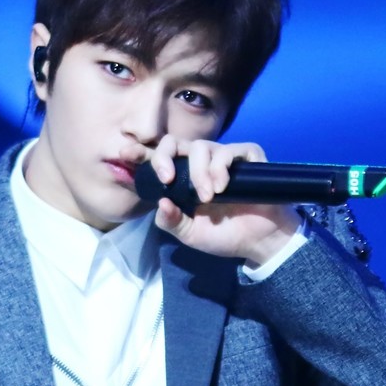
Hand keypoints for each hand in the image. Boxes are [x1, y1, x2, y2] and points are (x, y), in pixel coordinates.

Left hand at [147, 137, 300, 265]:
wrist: (259, 242)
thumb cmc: (225, 236)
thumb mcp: (191, 234)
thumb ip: (171, 222)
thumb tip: (160, 204)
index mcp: (184, 179)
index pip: (160, 159)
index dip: (143, 153)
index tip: (126, 153)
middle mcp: (201, 164)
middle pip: (176, 143)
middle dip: (166, 157)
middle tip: (168, 179)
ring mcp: (224, 158)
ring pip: (202, 147)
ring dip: (200, 173)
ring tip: (208, 197)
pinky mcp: (247, 157)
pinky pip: (230, 150)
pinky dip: (221, 167)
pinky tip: (222, 187)